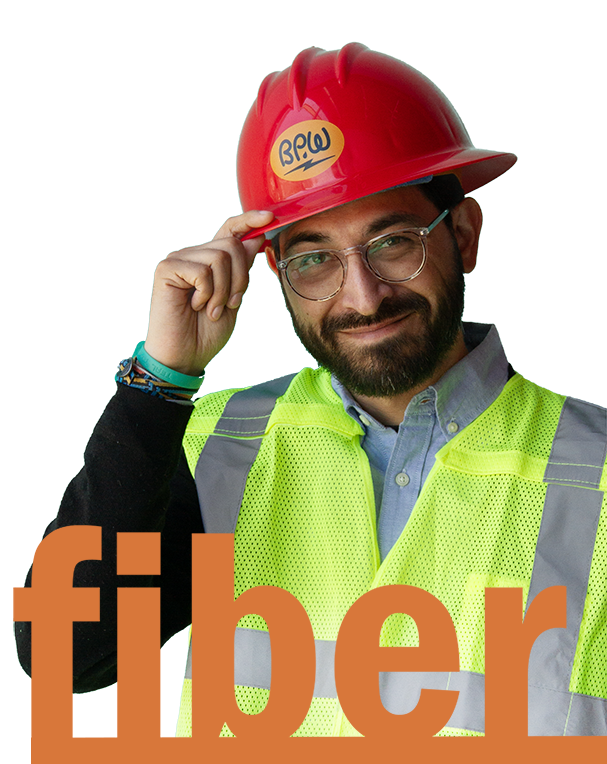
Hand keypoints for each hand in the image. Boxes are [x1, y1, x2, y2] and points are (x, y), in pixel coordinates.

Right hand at [144, 210, 273, 374]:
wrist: (185, 357)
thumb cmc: (205, 333)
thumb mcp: (233, 298)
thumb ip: (242, 270)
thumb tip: (255, 239)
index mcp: (210, 261)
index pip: (230, 230)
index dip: (249, 220)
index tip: (269, 218)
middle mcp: (193, 254)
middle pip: (231, 245)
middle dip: (240, 278)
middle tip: (230, 303)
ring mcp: (179, 259)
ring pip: (220, 257)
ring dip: (223, 290)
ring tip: (211, 309)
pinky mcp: (166, 269)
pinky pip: (202, 270)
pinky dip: (207, 293)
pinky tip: (196, 306)